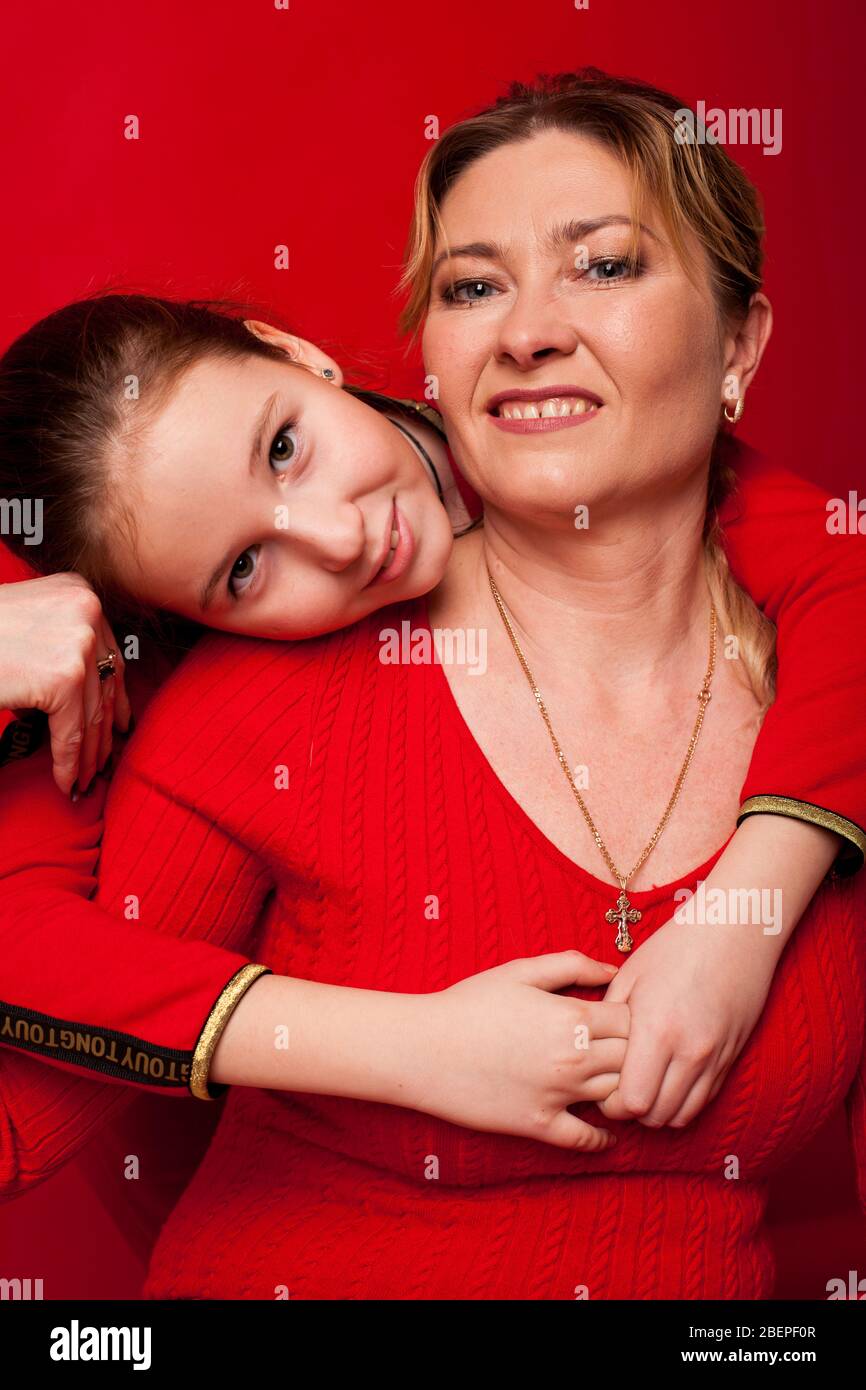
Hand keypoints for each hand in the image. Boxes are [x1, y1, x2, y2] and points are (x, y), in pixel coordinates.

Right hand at [0, 572, 131, 794]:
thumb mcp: (28, 625)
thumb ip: (58, 646)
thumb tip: (80, 699)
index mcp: (77, 592)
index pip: (108, 655)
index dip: (114, 697)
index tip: (118, 725)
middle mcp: (86, 610)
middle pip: (105, 684)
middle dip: (103, 730)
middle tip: (100, 761)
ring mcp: (79, 642)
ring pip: (92, 713)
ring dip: (88, 754)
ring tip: (83, 779)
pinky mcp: (63, 677)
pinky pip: (71, 732)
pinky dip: (68, 762)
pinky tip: (66, 781)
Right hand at [415, 951, 628, 1150]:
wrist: (423, 1047)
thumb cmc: (469, 1003)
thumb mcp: (520, 971)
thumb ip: (571, 965)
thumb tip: (612, 970)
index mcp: (572, 1018)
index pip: (633, 1023)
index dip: (634, 1020)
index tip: (623, 1022)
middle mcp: (574, 1060)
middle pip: (634, 1061)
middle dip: (636, 1056)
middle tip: (628, 1054)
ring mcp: (559, 1096)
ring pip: (618, 1098)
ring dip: (623, 1092)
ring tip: (618, 1086)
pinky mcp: (539, 1125)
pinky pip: (586, 1140)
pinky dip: (604, 1139)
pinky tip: (606, 1132)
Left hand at [595, 915, 777, 1128]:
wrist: (734, 930)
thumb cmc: (676, 947)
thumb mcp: (630, 976)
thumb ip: (607, 1018)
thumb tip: (590, 1049)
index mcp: (656, 1029)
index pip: (631, 1101)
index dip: (611, 1102)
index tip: (603, 1086)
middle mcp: (689, 1051)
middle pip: (655, 1116)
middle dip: (631, 1110)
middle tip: (619, 1089)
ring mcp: (715, 1057)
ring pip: (682, 1116)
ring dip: (658, 1110)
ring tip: (644, 1086)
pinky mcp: (731, 1057)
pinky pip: (704, 1100)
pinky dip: (682, 1101)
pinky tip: (668, 1080)